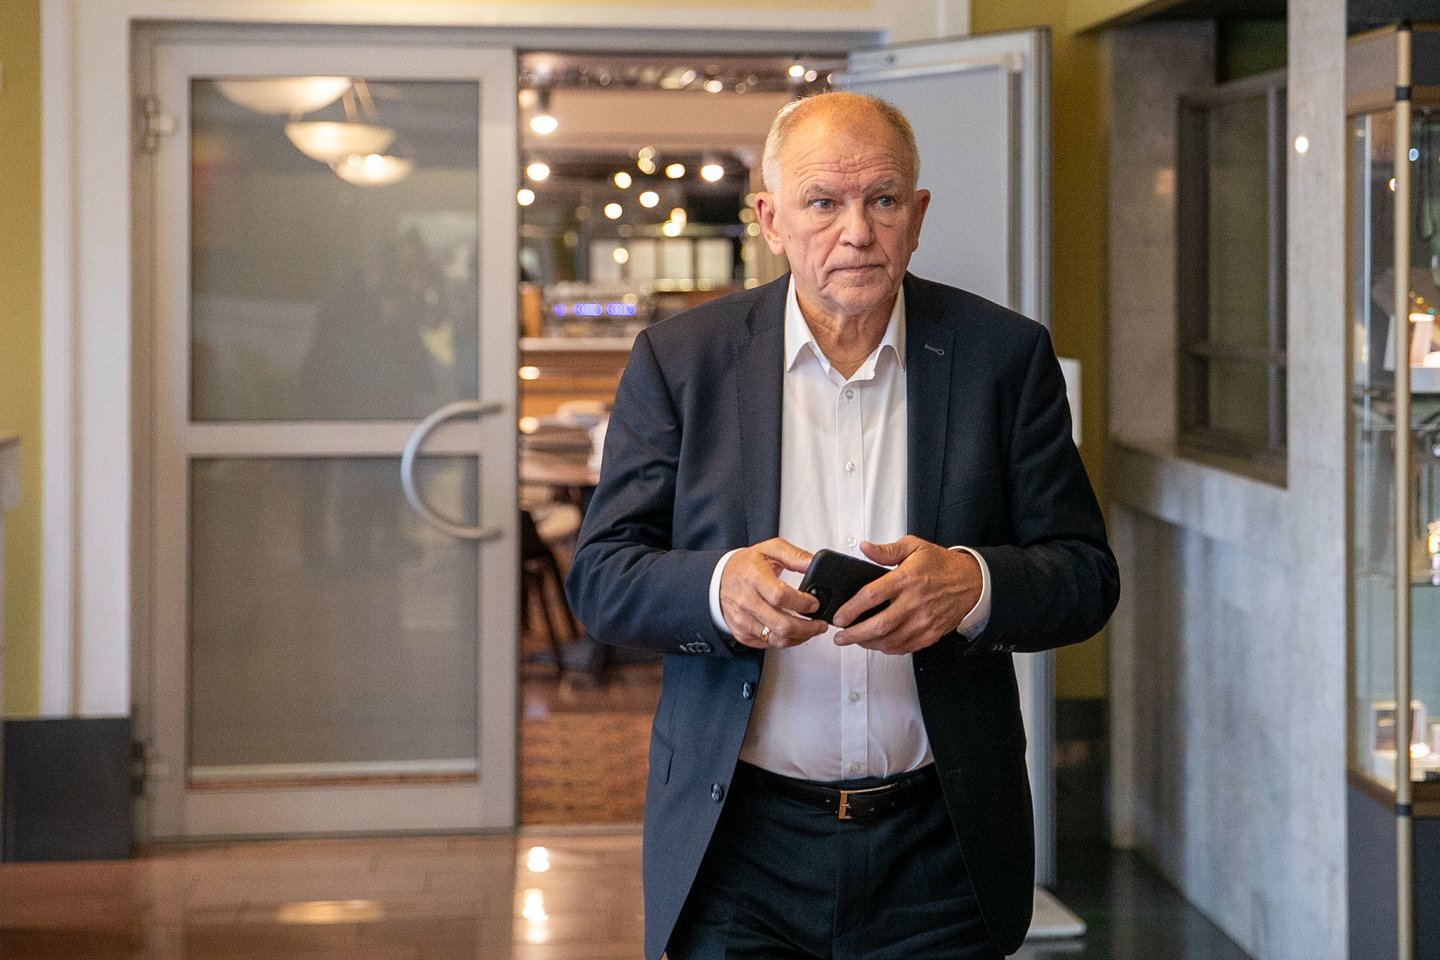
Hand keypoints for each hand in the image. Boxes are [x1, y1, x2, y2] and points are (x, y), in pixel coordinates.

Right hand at [719, 538, 826, 648]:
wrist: (718, 580)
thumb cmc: (745, 566)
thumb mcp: (770, 550)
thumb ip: (795, 556)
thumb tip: (813, 563)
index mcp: (754, 578)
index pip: (780, 596)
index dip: (801, 603)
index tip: (814, 604)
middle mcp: (747, 601)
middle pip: (782, 624)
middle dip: (808, 627)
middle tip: (820, 624)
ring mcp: (743, 620)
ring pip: (778, 639)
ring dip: (800, 637)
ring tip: (811, 629)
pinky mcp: (743, 633)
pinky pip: (769, 644)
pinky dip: (786, 640)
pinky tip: (794, 632)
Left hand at [832, 537, 980, 654]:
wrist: (972, 582)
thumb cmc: (941, 565)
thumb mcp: (914, 546)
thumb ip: (886, 550)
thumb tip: (865, 548)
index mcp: (907, 579)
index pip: (872, 595)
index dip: (851, 608)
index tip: (839, 616)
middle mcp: (914, 602)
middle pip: (879, 624)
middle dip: (854, 634)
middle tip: (841, 637)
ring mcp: (923, 620)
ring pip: (890, 640)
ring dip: (868, 644)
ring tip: (856, 640)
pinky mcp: (930, 633)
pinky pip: (905, 647)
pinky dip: (888, 648)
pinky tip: (878, 644)